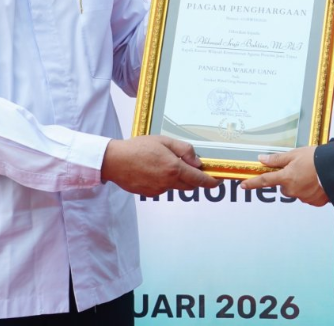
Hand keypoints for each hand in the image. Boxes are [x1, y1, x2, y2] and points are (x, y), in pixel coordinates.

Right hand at [102, 135, 219, 196]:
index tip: (218, 180)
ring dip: (177, 178)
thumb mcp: (163, 141)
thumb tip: (197, 161)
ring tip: (163, 163)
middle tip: (191, 166)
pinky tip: (152, 169)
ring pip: (176, 186)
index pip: (200, 179)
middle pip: (190, 185)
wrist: (115, 161)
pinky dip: (164, 180)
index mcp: (174, 168)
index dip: (211, 181)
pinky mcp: (150, 193)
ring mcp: (159, 190)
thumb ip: (184, 150)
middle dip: (194, 178)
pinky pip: (163, 188)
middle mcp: (168, 182)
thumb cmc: (138, 147)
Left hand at [239, 146, 327, 206]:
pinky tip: (317, 181)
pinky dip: (310, 189)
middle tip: (300, 168)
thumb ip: (278, 159)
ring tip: (311, 173)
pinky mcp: (314, 201)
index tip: (243, 185)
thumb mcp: (295, 154)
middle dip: (288, 178)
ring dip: (300, 183)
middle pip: (284, 185)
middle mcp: (292, 190)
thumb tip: (262, 159)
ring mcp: (303, 197)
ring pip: (296, 190)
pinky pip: (307, 195)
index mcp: (286, 177)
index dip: (252, 183)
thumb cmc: (316, 159)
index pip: (264, 181)